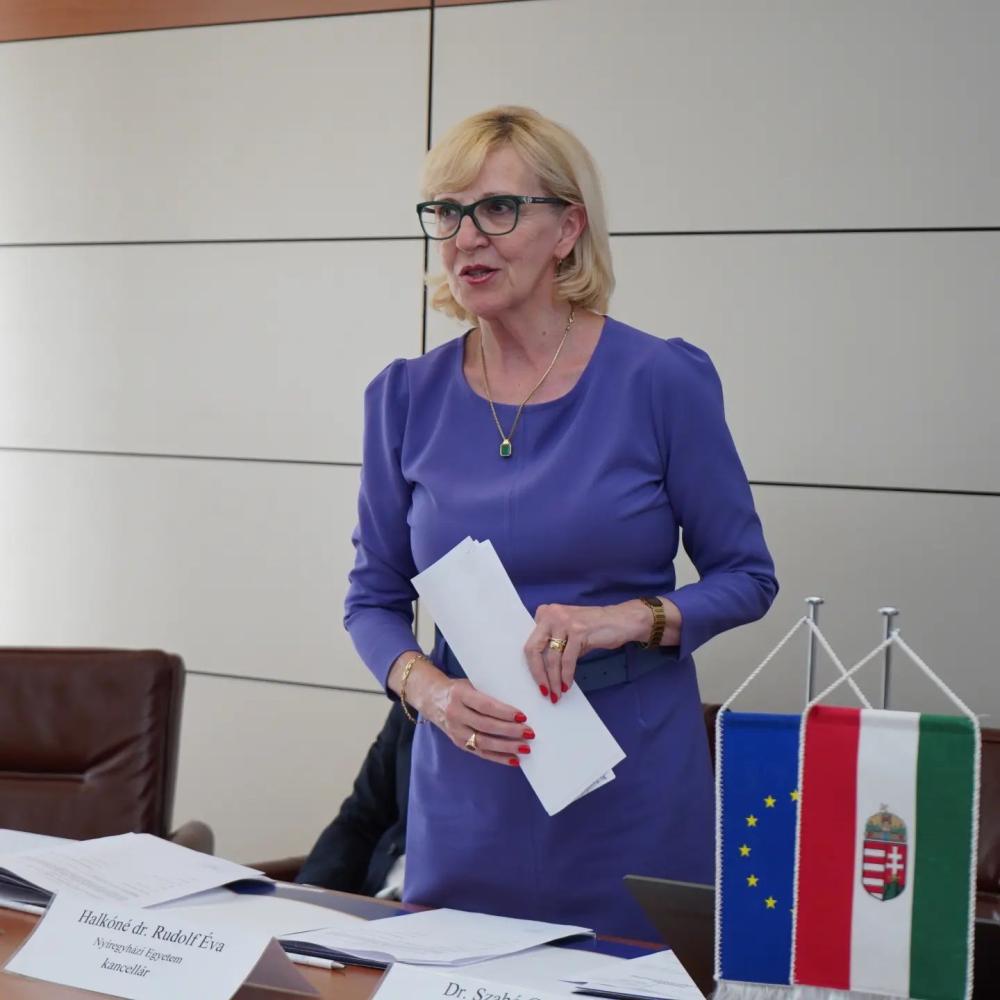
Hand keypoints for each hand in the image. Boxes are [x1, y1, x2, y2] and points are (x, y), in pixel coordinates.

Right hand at [390, 653, 532, 766]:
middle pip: (486, 726)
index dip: (504, 712)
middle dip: (509, 731)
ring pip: (484, 742)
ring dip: (507, 747)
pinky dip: (498, 757)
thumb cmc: (458, 689)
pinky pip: (480, 753)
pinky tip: (514, 759)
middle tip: (529, 733)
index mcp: (460, 695)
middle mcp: (455, 714)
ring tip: (525, 748)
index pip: (485, 705)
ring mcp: (455, 731)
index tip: (522, 716)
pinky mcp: (458, 743)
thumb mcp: (470, 684)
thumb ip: (488, 694)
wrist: (431, 698)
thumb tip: (518, 706)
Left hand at [524, 599, 680, 701]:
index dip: (533, 665)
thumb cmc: (594, 629)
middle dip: (537, 674)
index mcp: (545, 613)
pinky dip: (566, 675)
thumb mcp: (569, 633)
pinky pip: (568, 660)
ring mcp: (564, 621)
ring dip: (554, 680)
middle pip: (533, 649)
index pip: (531, 642)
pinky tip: (567, 685)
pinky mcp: (578, 630)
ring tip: (557, 693)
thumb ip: (555, 645)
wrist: (622, 620)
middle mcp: (551, 614)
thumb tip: (541, 671)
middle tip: (544, 691)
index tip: (538, 681)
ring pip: (552, 658)